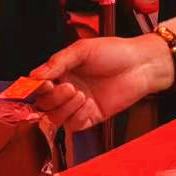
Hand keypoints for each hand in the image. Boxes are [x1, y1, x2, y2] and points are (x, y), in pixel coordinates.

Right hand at [25, 35, 173, 131]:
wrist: (141, 65)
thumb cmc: (115, 52)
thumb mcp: (82, 50)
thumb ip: (58, 62)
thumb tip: (34, 75)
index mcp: (62, 71)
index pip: (38, 85)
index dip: (35, 88)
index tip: (42, 85)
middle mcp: (67, 89)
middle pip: (44, 104)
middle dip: (53, 98)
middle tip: (69, 86)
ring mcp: (79, 104)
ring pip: (56, 117)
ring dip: (64, 108)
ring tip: (81, 94)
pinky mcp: (92, 116)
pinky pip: (74, 125)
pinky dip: (77, 116)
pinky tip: (88, 104)